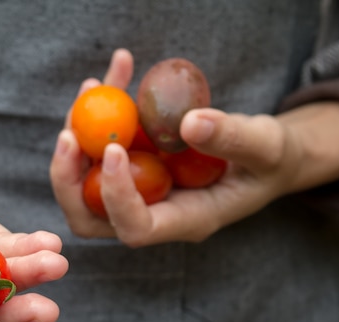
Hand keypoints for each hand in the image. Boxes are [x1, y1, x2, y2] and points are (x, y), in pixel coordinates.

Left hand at [50, 49, 338, 245]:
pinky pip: (100, 148)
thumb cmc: (270, 159)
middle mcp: (154, 212)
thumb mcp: (266, 145)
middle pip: (90, 215)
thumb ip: (234, 138)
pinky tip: (112, 77)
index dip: (117, 195)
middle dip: (68, 178)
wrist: (263, 156)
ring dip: (78, 135)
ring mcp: (139, 190)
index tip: (115, 149)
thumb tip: (189, 123)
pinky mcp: (134, 166)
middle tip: (69, 132)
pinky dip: (97, 115)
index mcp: (186, 220)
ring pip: (84, 180)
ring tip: (94, 86)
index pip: (135, 228)